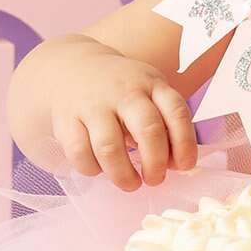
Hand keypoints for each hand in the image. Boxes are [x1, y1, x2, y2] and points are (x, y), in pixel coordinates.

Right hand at [49, 52, 199, 191]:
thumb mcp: (149, 94)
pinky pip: (79, 152)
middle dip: (155, 163)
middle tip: (155, 180)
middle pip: (147, 129)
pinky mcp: (66, 119)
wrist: (71, 68)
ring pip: (109, 147)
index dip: (185, 143)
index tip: (185, 166)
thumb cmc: (120, 91)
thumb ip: (166, 125)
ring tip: (130, 183)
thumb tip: (177, 164)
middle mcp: (123, 91)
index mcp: (151, 84)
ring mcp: (93, 104)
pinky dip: (91, 169)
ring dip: (123, 174)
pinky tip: (99, 168)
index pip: (176, 111)